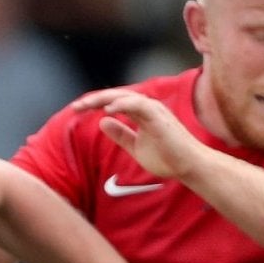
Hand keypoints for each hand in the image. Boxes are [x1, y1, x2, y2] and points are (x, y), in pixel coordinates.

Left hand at [79, 91, 203, 183]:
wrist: (188, 166)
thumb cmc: (166, 157)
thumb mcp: (135, 146)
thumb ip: (120, 134)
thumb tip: (102, 121)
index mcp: (141, 113)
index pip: (114, 102)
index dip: (95, 104)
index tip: (77, 110)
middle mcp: (147, 107)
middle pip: (117, 96)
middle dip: (94, 99)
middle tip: (75, 107)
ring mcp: (154, 110)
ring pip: (125, 96)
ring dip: (104, 99)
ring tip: (86, 105)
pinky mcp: (159, 116)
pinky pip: (139, 105)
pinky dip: (123, 104)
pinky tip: (108, 109)